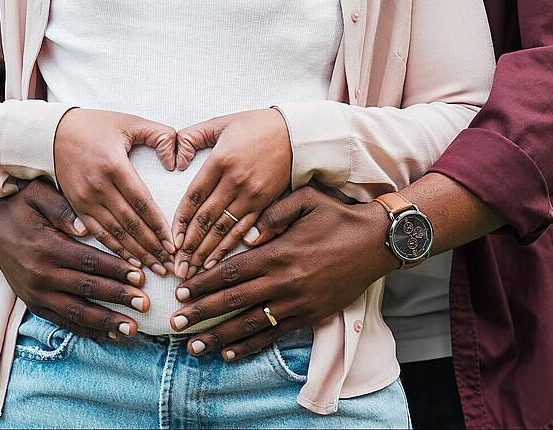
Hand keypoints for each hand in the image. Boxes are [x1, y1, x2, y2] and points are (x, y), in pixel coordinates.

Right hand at [0, 179, 149, 338]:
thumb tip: (86, 226)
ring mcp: (36, 294)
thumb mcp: (38, 195)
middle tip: (145, 304)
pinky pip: (63, 321)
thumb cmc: (20, 206)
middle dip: (118, 298)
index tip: (141, 276)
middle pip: (87, 290)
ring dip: (105, 323)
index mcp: (47, 249)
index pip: (89, 262)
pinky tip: (110, 336)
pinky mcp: (34, 304)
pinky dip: (86, 330)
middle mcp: (41, 276)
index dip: (116, 270)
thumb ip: (63, 208)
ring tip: (132, 329)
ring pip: (76, 313)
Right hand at [54, 108, 176, 274]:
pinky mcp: (75, 206)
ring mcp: (84, 199)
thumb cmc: (96, 126)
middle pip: (130, 224)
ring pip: (115, 233)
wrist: (50, 133)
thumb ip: (161, 135)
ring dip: (136, 253)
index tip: (175, 244)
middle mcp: (98, 187)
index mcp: (114, 167)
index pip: (142, 203)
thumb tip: (177, 161)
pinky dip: (114, 249)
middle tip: (171, 264)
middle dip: (152, 247)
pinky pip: (97, 233)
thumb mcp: (131, 122)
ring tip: (156, 269)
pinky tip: (130, 262)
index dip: (159, 226)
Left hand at [168, 186, 397, 359]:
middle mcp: (284, 281)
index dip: (203, 283)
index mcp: (278, 252)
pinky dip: (250, 346)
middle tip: (175, 325)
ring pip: (250, 324)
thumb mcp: (306, 199)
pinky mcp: (309, 315)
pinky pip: (274, 335)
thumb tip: (245, 233)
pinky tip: (230, 354)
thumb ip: (272, 212)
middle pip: (233, 301)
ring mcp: (297, 302)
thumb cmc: (339, 216)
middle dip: (201, 314)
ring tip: (194, 347)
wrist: (377, 243)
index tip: (181, 291)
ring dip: (219, 337)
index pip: (230, 271)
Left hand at [170, 109, 291, 277]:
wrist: (298, 133)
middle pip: (207, 219)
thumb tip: (174, 161)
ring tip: (193, 271)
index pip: (194, 196)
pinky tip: (218, 261)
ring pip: (224, 229)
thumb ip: (191, 137)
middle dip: (190, 246)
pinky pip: (245, 229)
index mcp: (221, 160)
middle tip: (177, 267)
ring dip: (207, 252)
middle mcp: (236, 181)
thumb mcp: (220, 122)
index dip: (181, 221)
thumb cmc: (257, 126)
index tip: (171, 240)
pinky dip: (230, 247)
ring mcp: (252, 195)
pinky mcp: (266, 203)